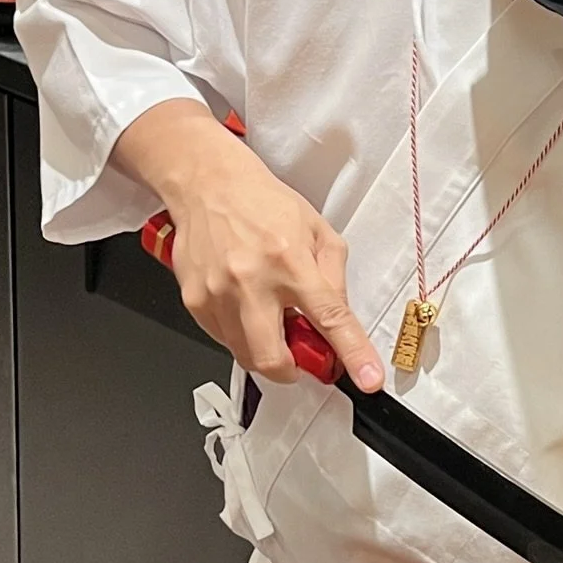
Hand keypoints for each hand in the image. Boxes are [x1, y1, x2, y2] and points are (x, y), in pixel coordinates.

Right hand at [128, 105, 384, 389]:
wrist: (207, 184)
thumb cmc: (262, 203)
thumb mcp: (317, 229)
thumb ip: (334, 277)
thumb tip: (339, 321)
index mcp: (291, 261)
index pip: (329, 317)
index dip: (352, 353)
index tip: (368, 378)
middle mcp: (253, 280)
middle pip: (274, 358)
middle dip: (293, 369)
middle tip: (300, 354)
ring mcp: (219, 294)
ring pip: (246, 355)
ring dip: (266, 350)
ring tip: (269, 316)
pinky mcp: (195, 301)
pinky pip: (223, 339)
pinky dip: (241, 334)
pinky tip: (245, 304)